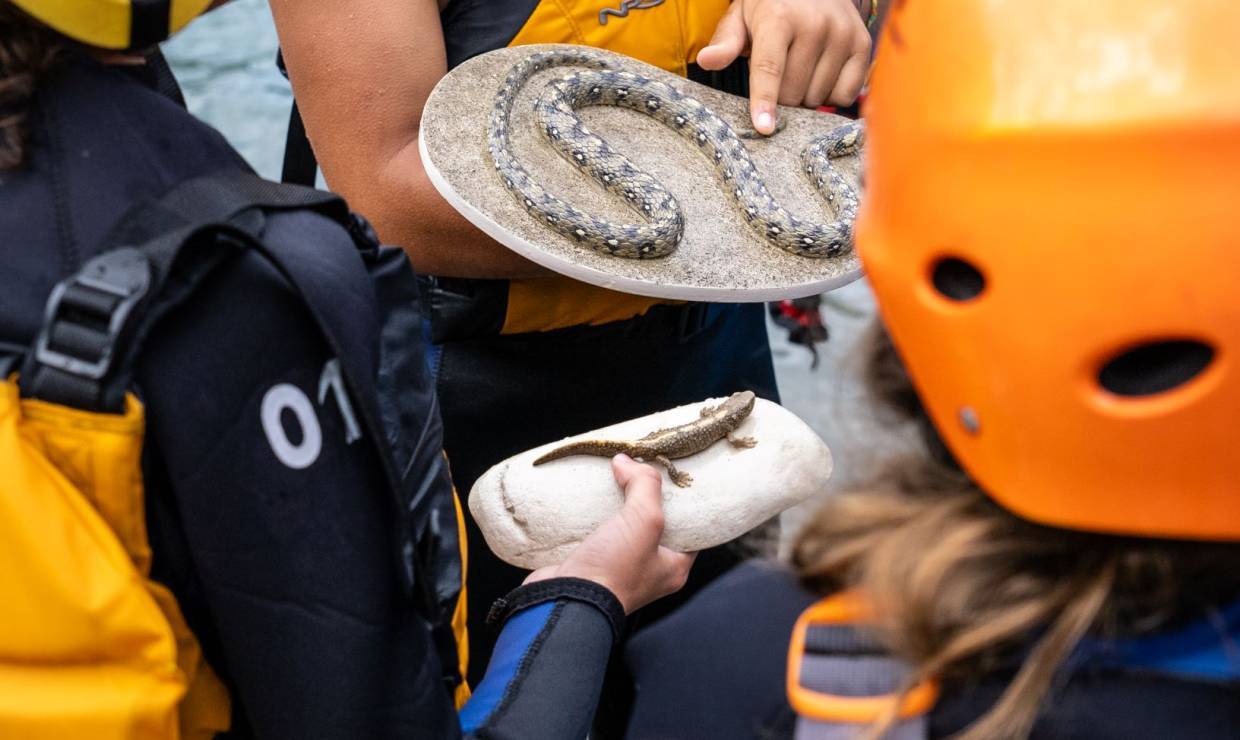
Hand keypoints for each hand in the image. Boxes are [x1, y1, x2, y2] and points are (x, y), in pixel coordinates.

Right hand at [524, 455, 695, 612]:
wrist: (564, 600)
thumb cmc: (614, 569)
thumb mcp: (643, 521)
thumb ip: (644, 485)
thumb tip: (627, 460)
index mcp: (673, 567)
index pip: (691, 529)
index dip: (686, 502)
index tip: (677, 475)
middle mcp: (649, 569)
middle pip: (654, 523)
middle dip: (646, 497)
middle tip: (642, 469)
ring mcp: (618, 566)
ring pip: (623, 526)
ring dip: (617, 503)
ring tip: (614, 474)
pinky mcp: (590, 561)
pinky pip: (596, 532)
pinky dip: (593, 514)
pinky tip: (589, 493)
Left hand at [697, 0, 872, 134]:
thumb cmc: (772, 5)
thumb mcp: (742, 16)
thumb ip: (726, 43)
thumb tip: (706, 60)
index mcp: (779, 17)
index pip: (770, 68)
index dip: (765, 101)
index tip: (764, 128)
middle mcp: (815, 24)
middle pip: (793, 92)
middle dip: (782, 97)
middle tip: (781, 76)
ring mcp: (842, 34)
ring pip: (818, 97)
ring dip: (806, 95)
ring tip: (802, 69)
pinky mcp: (862, 45)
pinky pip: (845, 94)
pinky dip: (831, 94)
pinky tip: (822, 73)